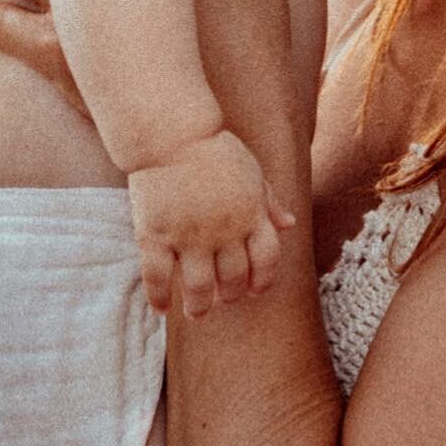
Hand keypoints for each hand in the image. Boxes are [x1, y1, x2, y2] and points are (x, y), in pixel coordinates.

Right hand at [129, 128, 289, 319]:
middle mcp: (223, 230)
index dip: (262, 280)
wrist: (172, 133)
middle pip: (232, 279)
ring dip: (199, 306)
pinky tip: (162, 309)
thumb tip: (290, 224)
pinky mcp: (155, 234)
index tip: (253, 290)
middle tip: (221, 301)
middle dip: (229, 295)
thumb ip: (269, 201)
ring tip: (196, 312)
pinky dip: (159, 298)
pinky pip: (157, 276)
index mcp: (250, 214)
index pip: (266, 260)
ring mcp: (188, 234)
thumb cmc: (213, 149)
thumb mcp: (251, 172)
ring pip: (198, 287)